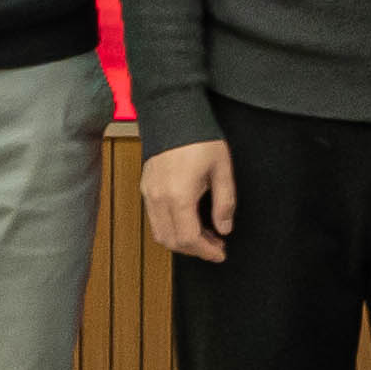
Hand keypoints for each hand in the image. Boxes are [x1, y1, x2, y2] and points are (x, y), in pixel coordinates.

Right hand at [139, 141, 235, 263]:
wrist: (174, 115)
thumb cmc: (201, 139)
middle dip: (194, 250)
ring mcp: (148, 194)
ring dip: (182, 241)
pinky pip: (154, 219)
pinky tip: (190, 222)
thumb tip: (224, 228)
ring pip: (160, 232)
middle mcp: (158, 199)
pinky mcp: (145, 187)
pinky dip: (171, 228)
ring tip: (206, 236)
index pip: (188, 238)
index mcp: (179, 196)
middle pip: (171, 240)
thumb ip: (225, 202)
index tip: (220, 254)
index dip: (205, 251)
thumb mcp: (222, 170)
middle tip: (216, 247)